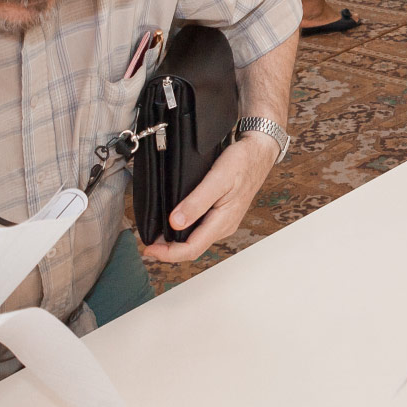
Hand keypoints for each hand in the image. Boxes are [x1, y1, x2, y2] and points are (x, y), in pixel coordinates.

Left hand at [142, 135, 274, 262]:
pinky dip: (184, 231)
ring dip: (175, 242)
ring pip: (196, 240)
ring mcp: (224, 220)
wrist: (260, 152)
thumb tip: (175, 223)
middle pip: (192, 248)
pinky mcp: (222, 213)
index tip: (148, 249)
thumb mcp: (218, 179)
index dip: (168, 254)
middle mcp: (224, 226)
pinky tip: (174, 223)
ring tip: (156, 234)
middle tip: (146, 243)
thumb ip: (197, 202)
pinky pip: (201, 230)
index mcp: (223, 221)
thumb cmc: (243, 163)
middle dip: (168, 250)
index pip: (192, 248)